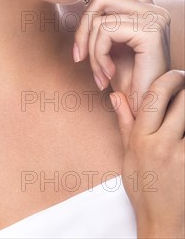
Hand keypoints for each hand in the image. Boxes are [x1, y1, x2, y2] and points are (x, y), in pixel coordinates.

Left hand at [74, 0, 170, 115]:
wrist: (145, 111)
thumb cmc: (125, 80)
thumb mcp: (109, 42)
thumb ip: (104, 15)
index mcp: (147, 7)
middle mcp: (155, 8)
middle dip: (82, 25)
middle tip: (79, 55)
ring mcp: (156, 17)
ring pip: (99, 12)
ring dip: (88, 46)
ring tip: (96, 72)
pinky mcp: (151, 31)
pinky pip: (105, 30)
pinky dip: (97, 54)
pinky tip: (106, 76)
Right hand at [110, 70, 184, 237]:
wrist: (163, 222)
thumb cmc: (144, 189)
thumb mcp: (128, 154)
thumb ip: (125, 122)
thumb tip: (116, 95)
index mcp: (141, 138)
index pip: (154, 96)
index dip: (168, 79)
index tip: (176, 73)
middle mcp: (161, 144)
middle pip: (181, 101)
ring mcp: (181, 155)